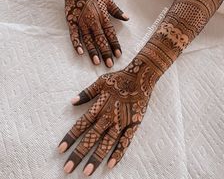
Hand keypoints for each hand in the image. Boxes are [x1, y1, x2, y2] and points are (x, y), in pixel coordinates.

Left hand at [58, 57, 157, 175]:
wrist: (141, 76)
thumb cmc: (119, 78)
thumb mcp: (101, 82)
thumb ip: (87, 93)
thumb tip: (72, 102)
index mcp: (99, 106)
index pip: (81, 124)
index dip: (70, 137)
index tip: (60, 149)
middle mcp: (109, 116)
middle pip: (91, 137)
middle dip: (78, 153)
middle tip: (67, 168)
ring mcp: (122, 122)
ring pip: (107, 143)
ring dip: (96, 157)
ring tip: (86, 172)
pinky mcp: (133, 124)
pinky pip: (126, 141)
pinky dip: (119, 153)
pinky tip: (111, 164)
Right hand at [64, 0, 128, 67]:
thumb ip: (117, 10)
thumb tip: (128, 18)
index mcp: (103, 16)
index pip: (110, 33)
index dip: (115, 44)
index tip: (119, 54)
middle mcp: (93, 21)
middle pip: (100, 39)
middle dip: (105, 52)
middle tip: (109, 64)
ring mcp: (81, 22)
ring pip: (88, 40)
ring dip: (92, 51)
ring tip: (97, 62)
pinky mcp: (71, 22)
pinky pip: (74, 35)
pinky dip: (76, 43)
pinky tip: (80, 52)